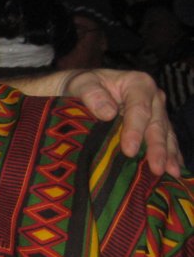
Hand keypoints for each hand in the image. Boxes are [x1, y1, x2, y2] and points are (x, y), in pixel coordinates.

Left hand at [61, 69, 179, 176]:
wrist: (85, 89)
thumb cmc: (84, 86)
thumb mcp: (82, 84)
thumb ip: (92, 95)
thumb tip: (108, 113)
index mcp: (138, 84)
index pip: (139, 109)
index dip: (135, 130)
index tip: (129, 150)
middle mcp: (153, 97)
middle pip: (157, 124)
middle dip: (157, 148)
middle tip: (156, 168)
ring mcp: (157, 112)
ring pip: (166, 134)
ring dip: (168, 155)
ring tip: (171, 173)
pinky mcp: (156, 125)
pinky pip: (167, 141)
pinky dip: (170, 155)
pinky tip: (174, 170)